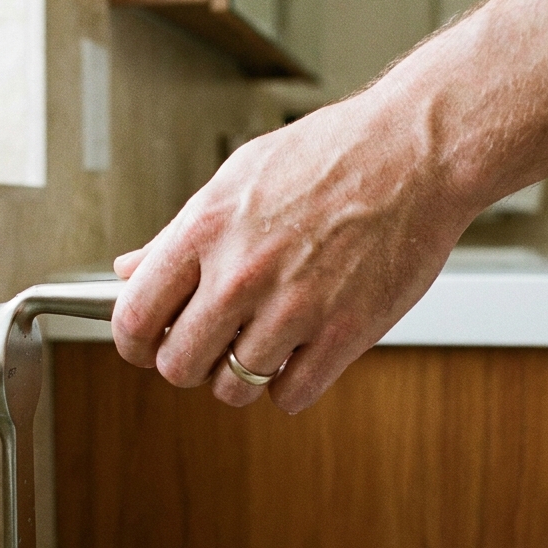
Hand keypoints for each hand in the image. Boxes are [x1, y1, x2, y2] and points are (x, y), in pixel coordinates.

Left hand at [110, 87, 481, 412]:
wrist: (416, 151)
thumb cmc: (331, 154)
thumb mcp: (238, 177)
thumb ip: (179, 233)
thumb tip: (130, 269)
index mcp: (205, 230)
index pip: (136, 317)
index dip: (135, 343)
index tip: (148, 345)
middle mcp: (241, 273)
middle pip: (179, 366)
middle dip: (190, 365)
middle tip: (211, 347)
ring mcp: (294, 308)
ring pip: (234, 389)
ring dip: (243, 378)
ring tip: (263, 346)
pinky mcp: (345, 333)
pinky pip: (291, 397)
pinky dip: (291, 385)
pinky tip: (302, 354)